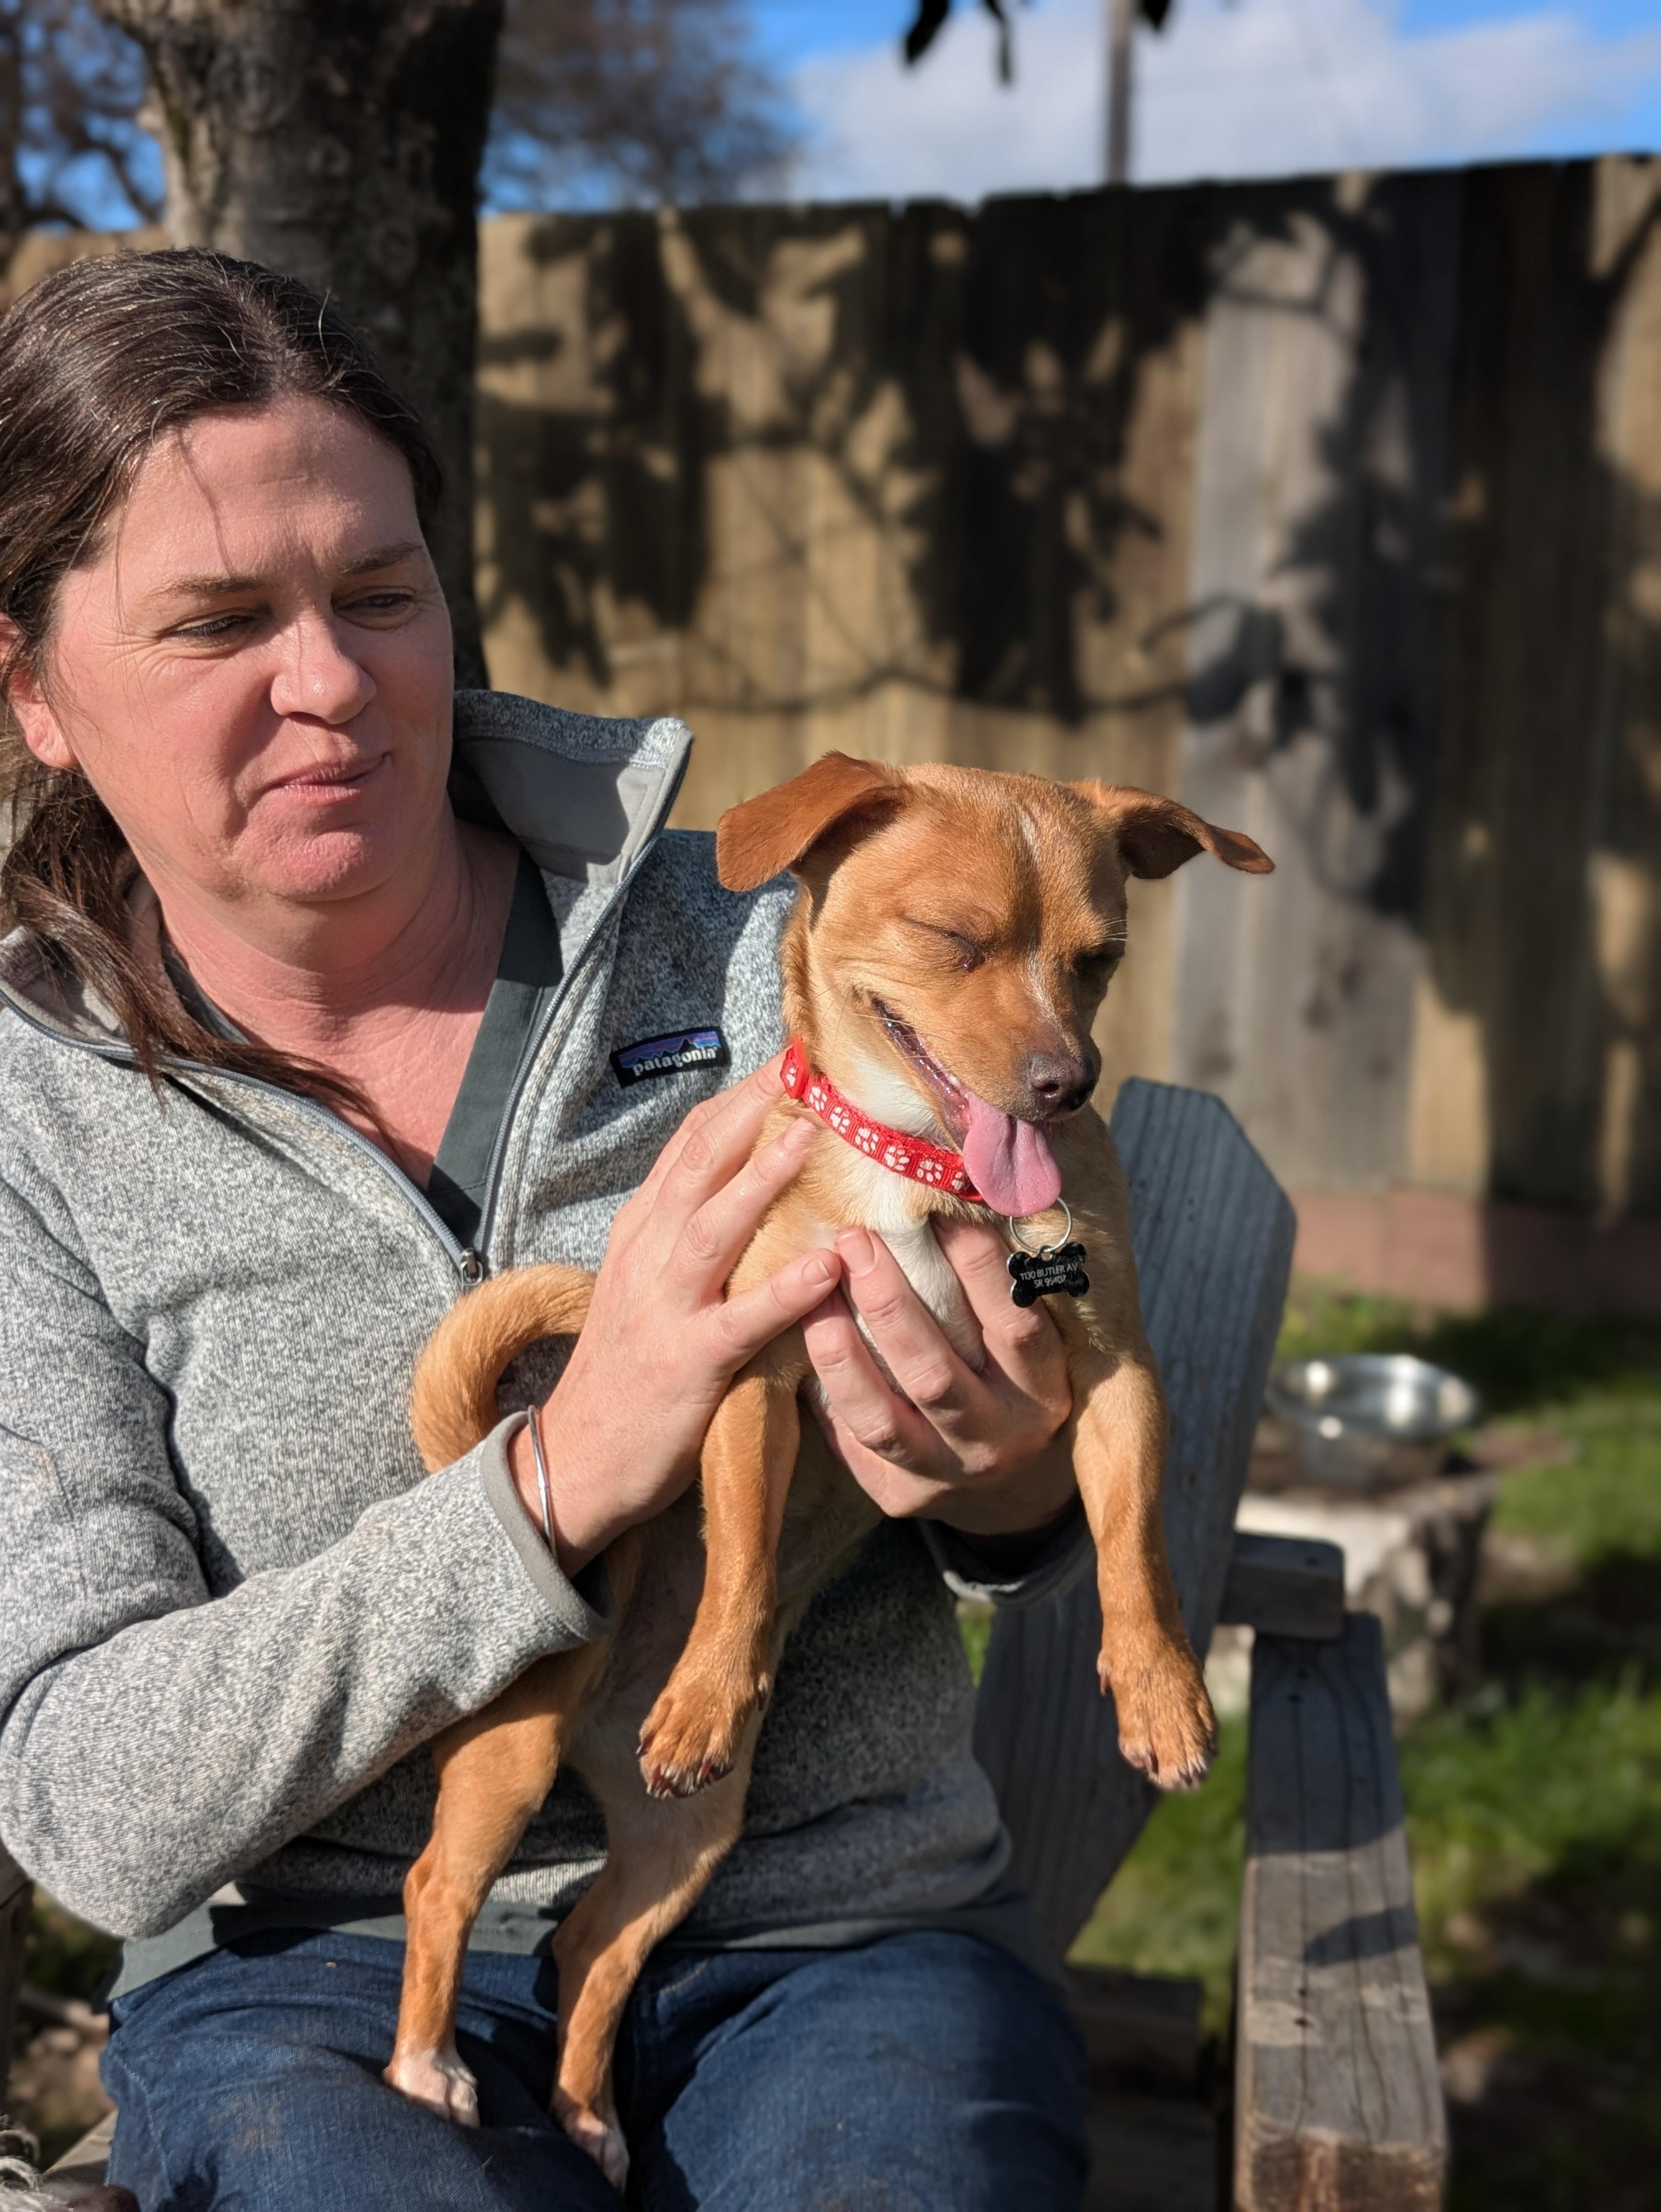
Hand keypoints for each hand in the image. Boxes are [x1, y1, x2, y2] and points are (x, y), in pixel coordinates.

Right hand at [509, 1057, 837, 1576]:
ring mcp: (665, 1308)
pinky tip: (824, 1265)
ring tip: (811, 1136)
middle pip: (700, 1166)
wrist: (574, 1460)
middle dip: (751, 1110)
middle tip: (804, 1064)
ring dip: (762, 1180)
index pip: (689, 1145)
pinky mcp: (687, 1363)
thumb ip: (690, 1232)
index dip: (738, 1098)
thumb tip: (749, 1180)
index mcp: (643, 1232)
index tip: (788, 1056)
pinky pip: (741, 1321)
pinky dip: (783, 1290)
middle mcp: (649, 1256)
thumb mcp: (647, 1284)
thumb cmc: (627, 1370)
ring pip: (714, 1229)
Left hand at [801, 1219, 1075, 1536]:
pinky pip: (854, 1445)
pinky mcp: (904, 1495)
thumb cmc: (1003, 1367)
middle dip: (887, 1303)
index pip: (1015, 1324)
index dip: (977, 1267)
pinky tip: (799, 1344)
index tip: (936, 1210)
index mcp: (1044, 1388)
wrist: (1001, 1469)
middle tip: (853, 1239)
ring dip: (839, 1352)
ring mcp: (950, 1472)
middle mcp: (1002, 1437)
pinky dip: (825, 1394)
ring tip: (812, 1292)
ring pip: (882, 1419)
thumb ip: (994, 1283)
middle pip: (936, 1374)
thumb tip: (951, 1187)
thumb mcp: (1018, 1333)